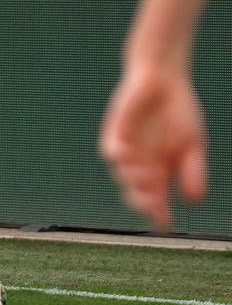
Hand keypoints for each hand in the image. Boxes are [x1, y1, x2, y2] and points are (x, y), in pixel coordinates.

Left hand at [101, 60, 205, 229]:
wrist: (165, 81)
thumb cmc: (178, 114)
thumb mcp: (192, 145)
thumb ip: (192, 171)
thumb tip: (194, 202)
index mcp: (160, 173)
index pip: (155, 201)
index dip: (158, 214)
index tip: (165, 223)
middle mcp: (140, 166)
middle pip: (135, 193)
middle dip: (143, 201)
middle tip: (154, 203)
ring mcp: (127, 150)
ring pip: (123, 175)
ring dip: (134, 180)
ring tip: (149, 178)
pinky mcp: (115, 133)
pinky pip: (111, 150)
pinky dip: (118, 156)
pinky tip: (128, 156)